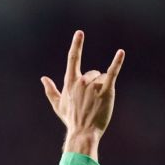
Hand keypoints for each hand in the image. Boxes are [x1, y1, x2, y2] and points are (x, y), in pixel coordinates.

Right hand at [41, 31, 123, 159]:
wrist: (83, 132)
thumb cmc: (71, 119)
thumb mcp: (58, 105)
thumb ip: (50, 90)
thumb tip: (43, 78)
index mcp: (70, 82)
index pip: (73, 59)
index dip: (76, 45)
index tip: (79, 32)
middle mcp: (81, 81)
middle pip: (92, 73)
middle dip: (93, 84)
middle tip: (90, 102)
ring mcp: (93, 86)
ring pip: (101, 78)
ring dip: (101, 89)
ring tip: (96, 104)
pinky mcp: (106, 91)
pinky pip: (112, 73)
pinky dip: (117, 62)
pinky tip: (120, 53)